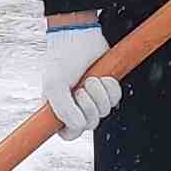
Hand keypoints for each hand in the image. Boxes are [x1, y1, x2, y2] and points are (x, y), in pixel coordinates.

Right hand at [41, 17, 122, 136]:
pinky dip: (111, 89)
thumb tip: (78, 126)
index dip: (73, 128)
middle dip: (89, 106)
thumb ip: (63, 110)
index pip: (68, 133)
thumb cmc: (62, 60)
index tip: (75, 117)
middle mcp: (75, 106)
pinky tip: (103, 77)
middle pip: (90, 124)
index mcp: (58, 108)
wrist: (80, 37)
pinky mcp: (107, 89)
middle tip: (82, 89)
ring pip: (105, 112)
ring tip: (91, 79)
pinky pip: (116, 100)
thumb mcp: (54, 86)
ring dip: (100, 95)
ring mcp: (93, 98)